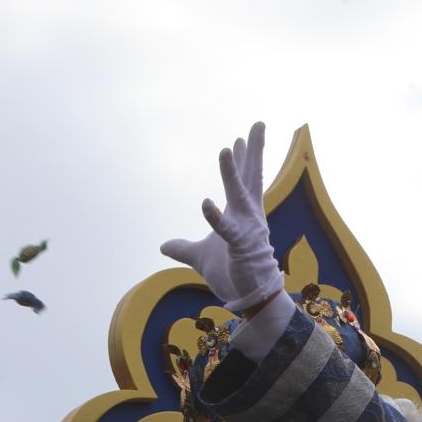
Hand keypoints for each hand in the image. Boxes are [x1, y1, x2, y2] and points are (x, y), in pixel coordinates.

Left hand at [161, 122, 284, 312]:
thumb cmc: (232, 272)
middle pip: (251, 177)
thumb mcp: (200, 257)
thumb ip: (183, 248)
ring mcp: (246, 229)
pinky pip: (226, 229)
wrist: (249, 296)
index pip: (244, 181)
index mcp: (242, 215)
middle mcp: (249, 216)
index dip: (242, 159)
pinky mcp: (239, 245)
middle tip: (258, 124)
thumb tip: (163, 245)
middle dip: (255, 151)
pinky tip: (205, 203)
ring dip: (231, 173)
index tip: (241, 138)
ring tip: (226, 149)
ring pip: (238, 195)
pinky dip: (215, 217)